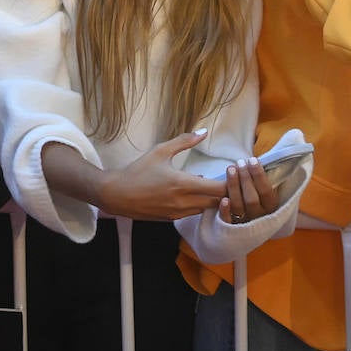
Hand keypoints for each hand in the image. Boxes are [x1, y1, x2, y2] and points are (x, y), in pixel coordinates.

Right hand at [96, 131, 228, 220]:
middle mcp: (183, 202)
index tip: (234, 171)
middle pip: (217, 202)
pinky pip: (193, 213)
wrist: (116, 195)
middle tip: (228, 179)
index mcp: (183, 184)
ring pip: (206, 209)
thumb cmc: (138, 171)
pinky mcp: (171, 219)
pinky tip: (196, 193)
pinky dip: (200, 204)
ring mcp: (178, 213)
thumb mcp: (160, 151)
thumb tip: (204, 131)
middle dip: (226, 192)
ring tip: (212, 185)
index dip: (231, 182)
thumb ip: (184, 141)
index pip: (219, 189)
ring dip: (213, 199)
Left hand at [218, 158, 279, 223]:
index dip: (259, 175)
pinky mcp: (231, 226)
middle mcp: (259, 215)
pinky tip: (223, 200)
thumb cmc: (258, 196)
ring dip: (234, 186)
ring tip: (230, 169)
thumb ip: (264, 179)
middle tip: (240, 162)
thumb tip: (258, 160)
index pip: (266, 191)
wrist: (250, 223)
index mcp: (271, 206)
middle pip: (252, 199)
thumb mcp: (266, 189)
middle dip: (245, 178)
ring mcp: (245, 222)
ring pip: (238, 206)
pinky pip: (227, 221)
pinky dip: (225, 211)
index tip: (252, 160)